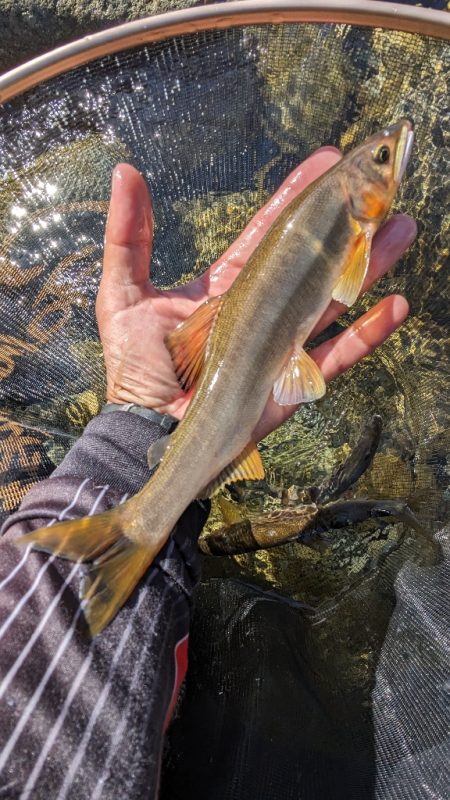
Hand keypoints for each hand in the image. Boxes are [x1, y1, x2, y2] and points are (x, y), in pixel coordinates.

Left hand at [97, 151, 415, 440]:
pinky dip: (366, 334)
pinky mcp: (291, 382)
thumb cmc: (135, 369)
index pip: (268, 233)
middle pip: (312, 260)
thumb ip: (129, 237)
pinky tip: (395, 305)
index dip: (296, 198)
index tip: (327, 163)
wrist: (147, 430)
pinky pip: (335, 356)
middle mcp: (261, 310)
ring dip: (369, 266)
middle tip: (381, 189)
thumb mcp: (124, 294)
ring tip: (401, 230)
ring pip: (334, 299)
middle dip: (347, 224)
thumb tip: (125, 172)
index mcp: (227, 287)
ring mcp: (280, 344)